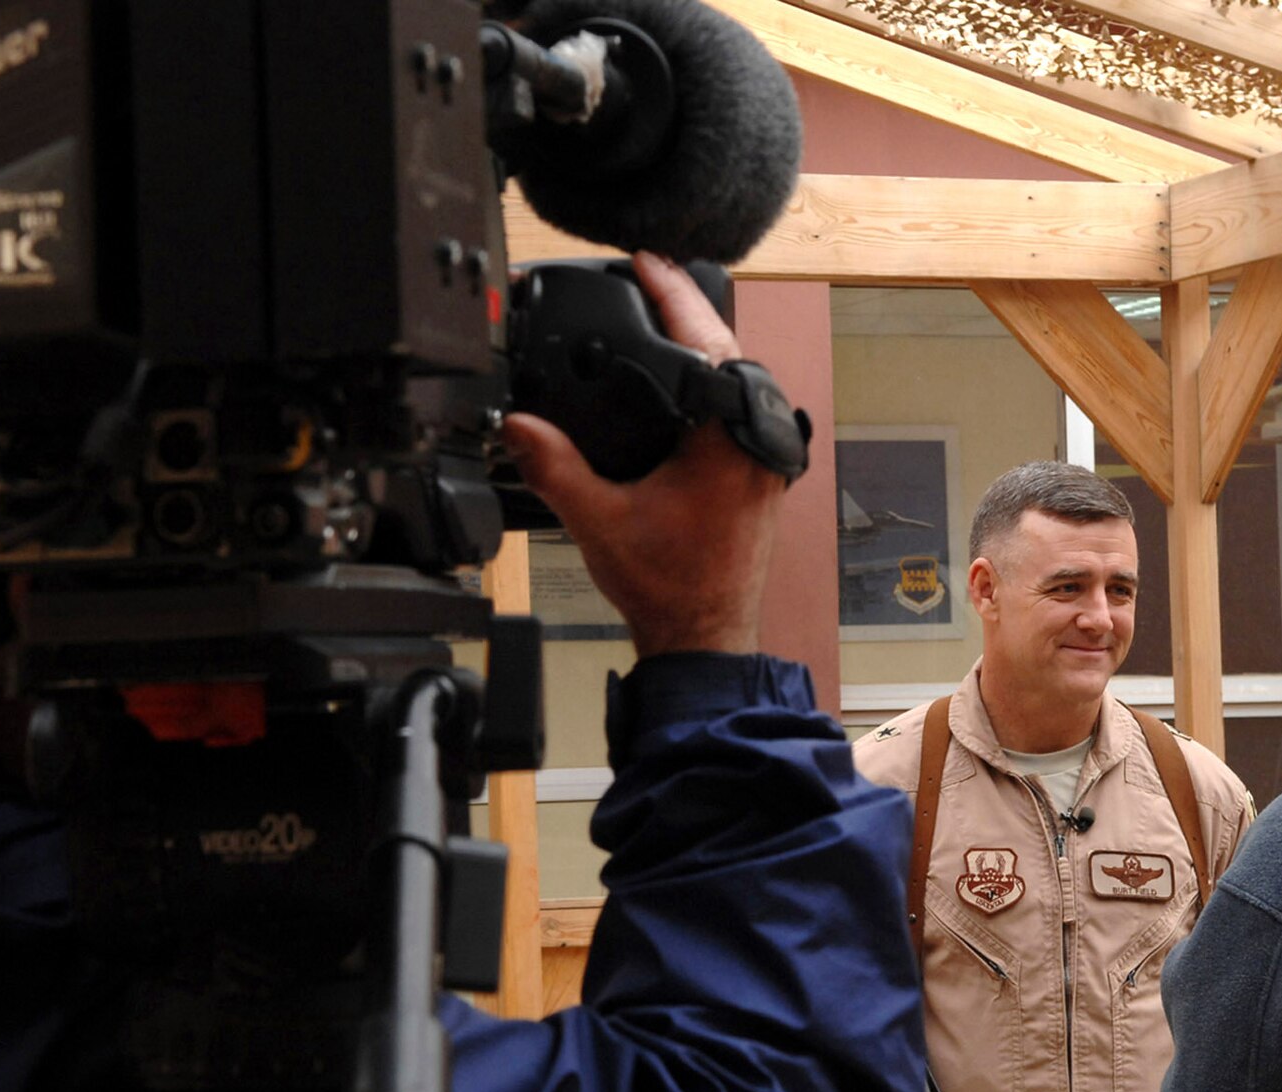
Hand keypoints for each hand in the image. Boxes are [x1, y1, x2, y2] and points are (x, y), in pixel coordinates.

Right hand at [503, 252, 784, 657]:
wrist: (703, 638)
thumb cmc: (670, 588)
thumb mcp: (597, 520)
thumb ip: (553, 467)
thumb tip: (517, 425)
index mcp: (727, 437)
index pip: (705, 338)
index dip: (672, 293)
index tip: (645, 263)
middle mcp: (755, 439)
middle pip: (727, 347)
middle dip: (686, 307)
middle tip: (648, 276)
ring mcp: (764, 456)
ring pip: (738, 377)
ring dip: (702, 344)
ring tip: (662, 315)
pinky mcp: (759, 474)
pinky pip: (738, 407)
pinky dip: (710, 383)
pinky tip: (680, 381)